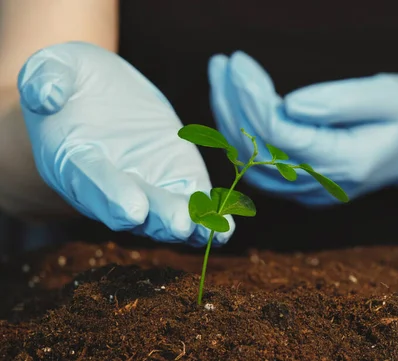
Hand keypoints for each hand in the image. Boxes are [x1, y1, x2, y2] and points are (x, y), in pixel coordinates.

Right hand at [17, 41, 234, 245]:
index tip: (132, 209)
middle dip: (159, 218)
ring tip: (210, 230)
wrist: (100, 92)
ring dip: (190, 225)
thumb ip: (46, 78)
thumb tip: (47, 96)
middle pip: (135, 210)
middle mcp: (110, 186)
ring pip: (166, 214)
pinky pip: (193, 203)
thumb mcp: (55, 66)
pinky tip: (225, 228)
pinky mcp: (177, 178)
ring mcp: (147, 186)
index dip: (111, 195)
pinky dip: (208, 218)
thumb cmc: (73, 79)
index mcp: (73, 160)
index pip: (92, 180)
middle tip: (180, 224)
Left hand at [208, 51, 397, 204]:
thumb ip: (342, 101)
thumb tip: (291, 105)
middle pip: (258, 150)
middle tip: (222, 64)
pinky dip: (240, 133)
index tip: (238, 62)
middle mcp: (323, 186)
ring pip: (250, 161)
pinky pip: (257, 165)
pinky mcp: (301, 187)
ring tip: (222, 78)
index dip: (252, 99)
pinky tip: (234, 104)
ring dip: (230, 118)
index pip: (280, 137)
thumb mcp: (390, 96)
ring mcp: (310, 192)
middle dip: (232, 104)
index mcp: (348, 164)